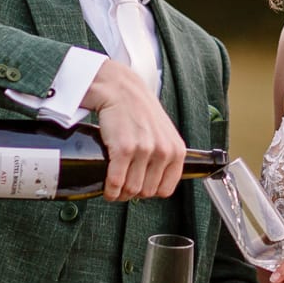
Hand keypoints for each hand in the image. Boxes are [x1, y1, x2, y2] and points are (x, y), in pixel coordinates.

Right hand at [83, 58, 186, 199]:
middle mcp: (164, 152)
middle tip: (121, 187)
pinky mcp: (124, 148)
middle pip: (146, 192)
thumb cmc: (138, 110)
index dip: (149, 192)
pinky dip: (109, 189)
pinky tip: (107, 188)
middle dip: (131, 193)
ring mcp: (145, 150)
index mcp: (176, 151)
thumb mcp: (163, 133)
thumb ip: (165, 155)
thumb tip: (154, 181)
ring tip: (113, 187)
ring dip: (119, 193)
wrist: (120, 89)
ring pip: (131, 190)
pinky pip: (116, 182)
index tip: (138, 188)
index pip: (165, 189)